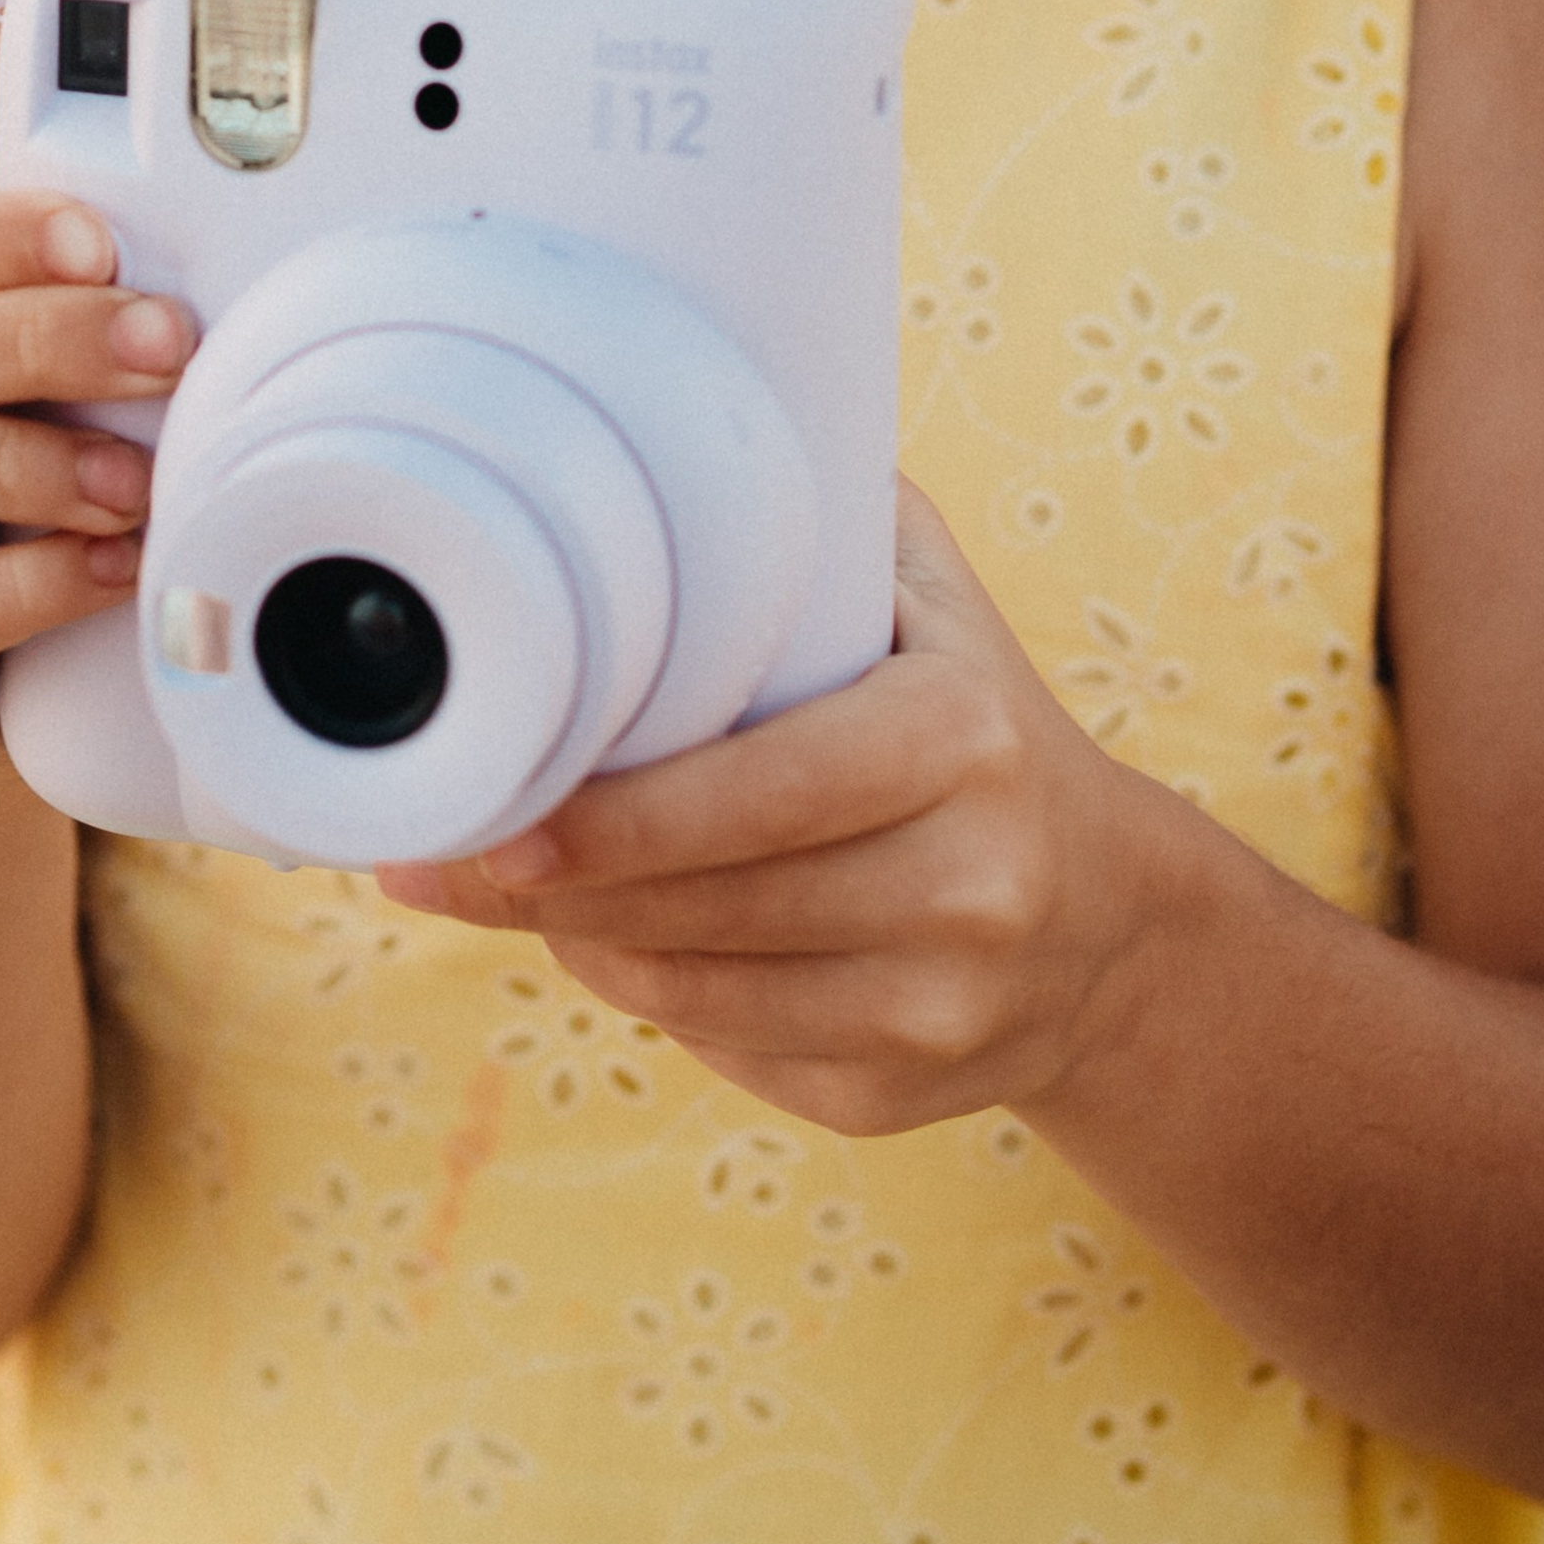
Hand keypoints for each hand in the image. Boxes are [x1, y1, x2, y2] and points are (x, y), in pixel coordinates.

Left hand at [378, 481, 1161, 1136]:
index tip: (499, 814)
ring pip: (691, 992)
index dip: (619, 819)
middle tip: (437, 855)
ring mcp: (935, 1010)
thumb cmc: (972, 720)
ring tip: (513, 884)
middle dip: (550, 886)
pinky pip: (720, 1050)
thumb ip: (813, 521)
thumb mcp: (930, 598)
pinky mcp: (893, 1099)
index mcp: (962, 742)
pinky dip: (650, 994)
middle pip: (703, 905)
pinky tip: (623, 940)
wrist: (1106, 919)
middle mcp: (967, 886)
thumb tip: (643, 444)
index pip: (763, 791)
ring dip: (580, 939)